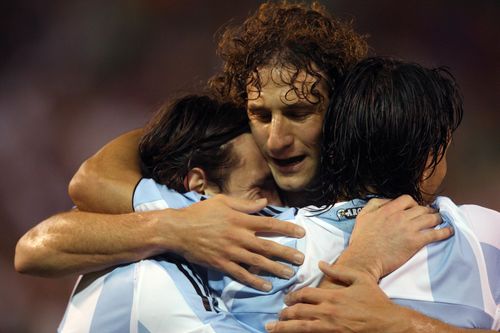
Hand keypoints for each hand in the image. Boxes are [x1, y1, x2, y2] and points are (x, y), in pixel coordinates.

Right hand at [172, 194, 304, 290]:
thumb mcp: (223, 201)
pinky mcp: (221, 264)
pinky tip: (266, 286)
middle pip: (267, 246)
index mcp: (240, 220)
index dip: (287, 228)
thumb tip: (264, 202)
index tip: (301, 232)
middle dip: (286, 253)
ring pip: (258, 263)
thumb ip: (245, 203)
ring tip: (289, 274)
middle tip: (300, 259)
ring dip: (275, 269)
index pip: (269, 224)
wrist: (177, 230)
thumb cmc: (200, 212)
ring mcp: (230, 252)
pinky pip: (241, 274)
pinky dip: (254, 281)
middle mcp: (238, 236)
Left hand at [266, 263, 404, 332]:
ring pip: (300, 327)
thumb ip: (339, 271)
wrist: (390, 324)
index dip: (292, 297)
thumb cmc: (376, 301)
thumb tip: (321, 264)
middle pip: (298, 312)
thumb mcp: (360, 280)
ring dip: (284, 328)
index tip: (286, 300)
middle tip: (276, 317)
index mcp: (332, 296)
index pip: (304, 295)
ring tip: (273, 329)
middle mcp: (327, 312)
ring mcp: (329, 327)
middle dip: (284, 314)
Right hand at [338, 195, 452, 279]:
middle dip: (428, 211)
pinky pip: (435, 234)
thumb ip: (374, 204)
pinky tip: (449, 231)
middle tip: (431, 214)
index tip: (415, 209)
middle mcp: (400, 216)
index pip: (407, 200)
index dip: (414, 203)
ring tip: (441, 221)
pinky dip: (444, 231)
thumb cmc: (361, 240)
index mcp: (388, 209)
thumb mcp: (362, 216)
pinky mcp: (415, 242)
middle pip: (421, 208)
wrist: (364, 259)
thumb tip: (387, 201)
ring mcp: (409, 229)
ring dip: (438, 219)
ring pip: (430, 218)